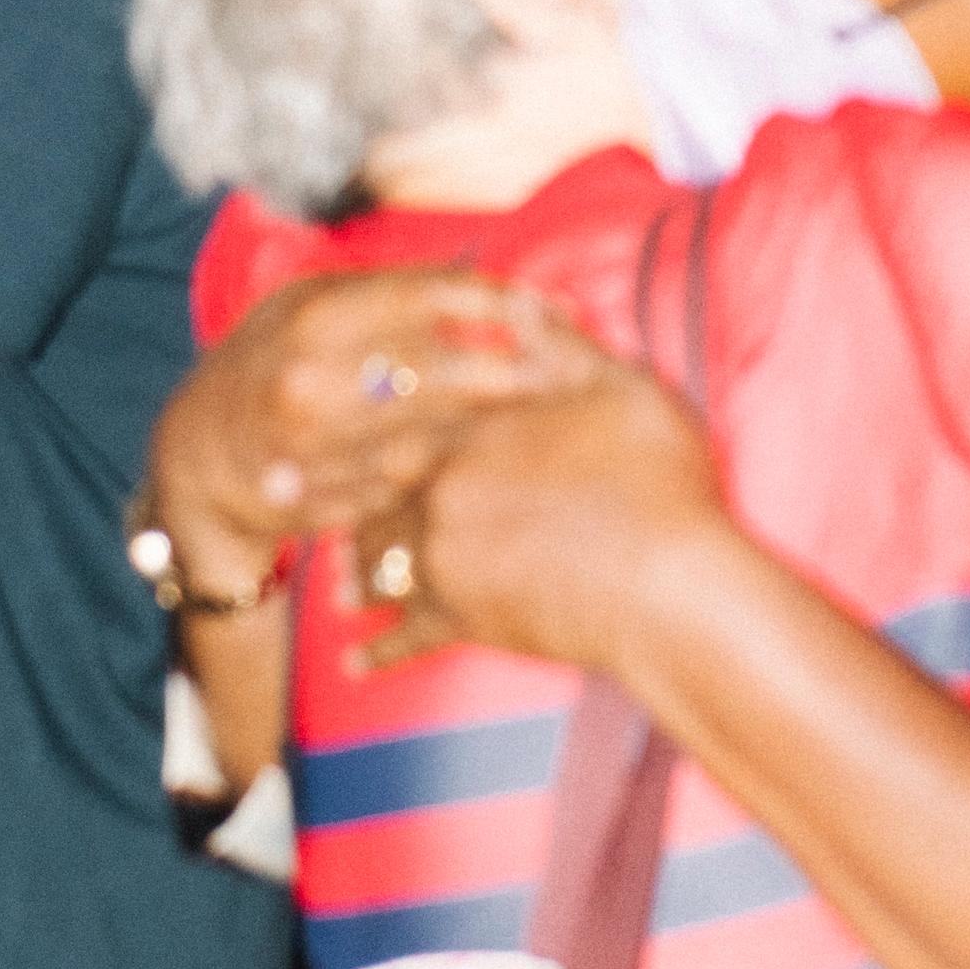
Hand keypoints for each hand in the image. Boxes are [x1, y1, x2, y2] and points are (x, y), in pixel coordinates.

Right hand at [143, 272, 594, 613]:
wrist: (195, 458)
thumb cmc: (269, 362)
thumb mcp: (307, 305)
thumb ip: (387, 292)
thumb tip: (484, 277)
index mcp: (314, 315)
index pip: (428, 296)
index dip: (498, 301)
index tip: (546, 310)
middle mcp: (311, 380)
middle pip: (441, 373)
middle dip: (510, 372)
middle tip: (560, 372)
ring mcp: (313, 449)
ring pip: (429, 438)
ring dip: (484, 430)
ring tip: (533, 419)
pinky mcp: (320, 504)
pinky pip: (403, 489)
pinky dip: (443, 474)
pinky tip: (475, 463)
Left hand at [337, 355, 731, 681]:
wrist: (669, 584)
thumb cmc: (655, 479)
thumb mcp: (616, 387)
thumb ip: (560, 346)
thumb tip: (520, 305)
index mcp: (474, 432)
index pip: (404, 418)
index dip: (367, 420)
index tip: (331, 425)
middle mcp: (444, 495)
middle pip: (375, 493)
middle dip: (338, 501)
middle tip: (299, 505)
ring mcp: (448, 562)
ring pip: (379, 564)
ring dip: (354, 574)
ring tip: (335, 587)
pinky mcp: (466, 624)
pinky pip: (406, 639)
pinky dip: (378, 652)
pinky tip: (354, 663)